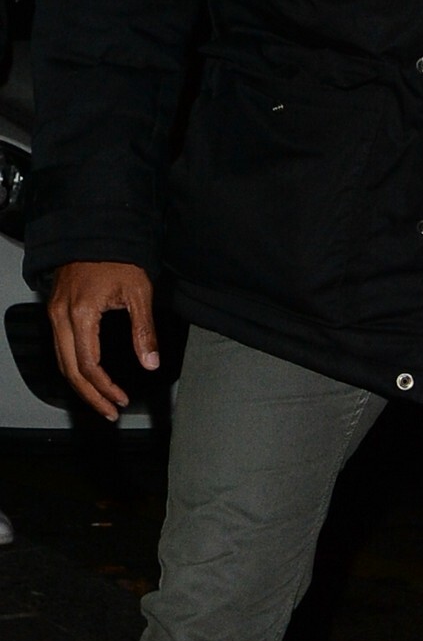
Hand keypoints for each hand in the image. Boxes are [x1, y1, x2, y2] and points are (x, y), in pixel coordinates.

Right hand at [47, 261, 158, 420]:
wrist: (97, 229)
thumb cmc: (120, 256)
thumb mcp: (138, 291)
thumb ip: (143, 330)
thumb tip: (151, 364)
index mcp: (81, 314)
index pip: (88, 365)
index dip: (104, 388)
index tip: (121, 400)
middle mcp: (60, 317)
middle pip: (69, 370)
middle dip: (89, 395)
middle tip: (110, 411)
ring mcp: (54, 313)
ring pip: (61, 361)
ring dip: (80, 384)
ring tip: (103, 399)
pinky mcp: (55, 309)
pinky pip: (60, 346)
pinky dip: (73, 366)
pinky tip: (90, 374)